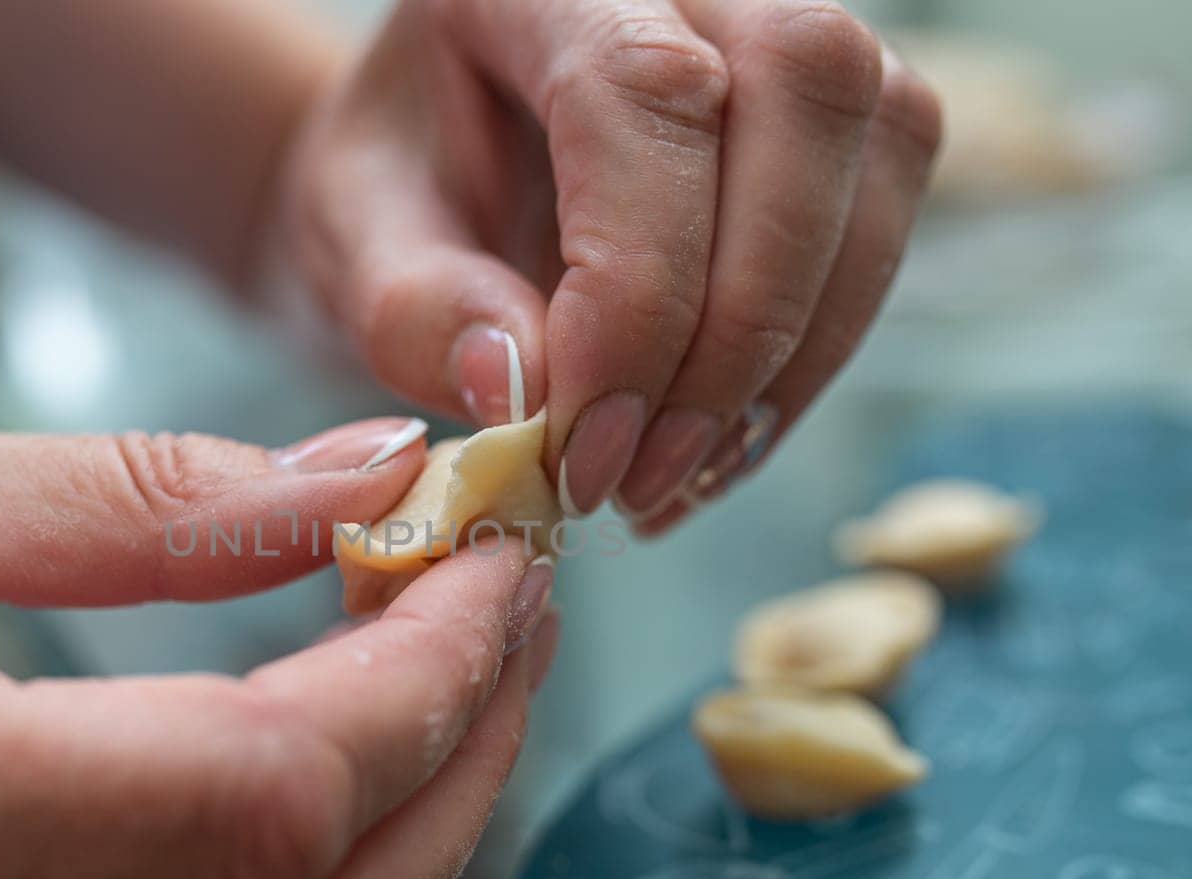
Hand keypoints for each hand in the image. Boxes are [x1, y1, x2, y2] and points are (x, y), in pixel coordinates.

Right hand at [0, 408, 556, 878]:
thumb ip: (144, 499)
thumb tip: (371, 479)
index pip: (253, 794)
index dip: (419, 680)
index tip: (486, 559)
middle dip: (460, 752)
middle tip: (505, 600)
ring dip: (416, 818)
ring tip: (453, 659)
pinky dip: (323, 871)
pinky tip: (346, 748)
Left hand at [281, 0, 940, 530]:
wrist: (436, 162)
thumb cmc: (395, 185)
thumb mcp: (350, 238)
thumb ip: (412, 305)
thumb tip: (525, 390)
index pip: (644, 93)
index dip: (638, 289)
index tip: (580, 444)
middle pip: (804, 94)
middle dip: (737, 327)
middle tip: (634, 476)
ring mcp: (783, 19)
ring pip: (879, 150)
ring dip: (791, 354)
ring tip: (673, 477)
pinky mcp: (843, 101)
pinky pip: (884, 213)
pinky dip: (814, 351)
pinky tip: (720, 437)